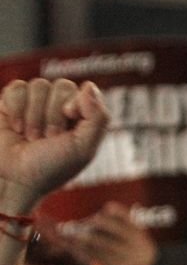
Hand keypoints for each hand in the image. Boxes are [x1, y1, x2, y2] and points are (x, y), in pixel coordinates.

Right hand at [0, 79, 107, 213]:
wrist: (14, 179)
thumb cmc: (51, 168)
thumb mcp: (83, 149)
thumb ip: (98, 118)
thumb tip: (89, 86)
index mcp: (82, 118)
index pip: (86, 92)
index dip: (76, 105)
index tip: (68, 124)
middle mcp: (60, 108)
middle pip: (63, 86)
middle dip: (54, 115)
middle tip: (48, 139)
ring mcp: (35, 103)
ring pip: (39, 85)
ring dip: (35, 116)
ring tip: (32, 138)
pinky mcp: (11, 102)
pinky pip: (17, 87)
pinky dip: (16, 109)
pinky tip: (16, 128)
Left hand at [65, 202, 160, 264]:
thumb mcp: (127, 257)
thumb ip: (120, 237)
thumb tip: (105, 210)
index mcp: (148, 245)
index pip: (128, 219)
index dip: (111, 212)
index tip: (97, 212)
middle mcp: (145, 251)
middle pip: (112, 226)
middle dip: (91, 223)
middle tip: (75, 225)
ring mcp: (135, 262)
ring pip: (100, 240)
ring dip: (79, 236)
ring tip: (66, 233)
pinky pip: (96, 254)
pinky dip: (79, 249)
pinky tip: (69, 246)